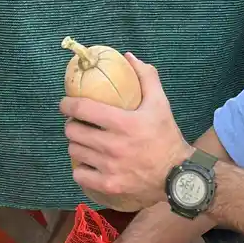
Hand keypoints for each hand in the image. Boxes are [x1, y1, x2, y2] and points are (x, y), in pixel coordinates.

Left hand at [60, 54, 191, 211]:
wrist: (178, 175)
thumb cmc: (166, 137)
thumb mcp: (160, 103)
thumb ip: (146, 77)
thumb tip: (128, 56)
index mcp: (124, 123)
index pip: (82, 109)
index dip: (67, 104)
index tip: (65, 104)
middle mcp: (114, 146)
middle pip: (73, 131)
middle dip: (72, 125)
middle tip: (78, 124)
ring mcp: (110, 168)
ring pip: (74, 151)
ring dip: (76, 145)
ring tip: (84, 142)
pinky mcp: (109, 186)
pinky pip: (79, 175)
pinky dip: (81, 168)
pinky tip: (88, 163)